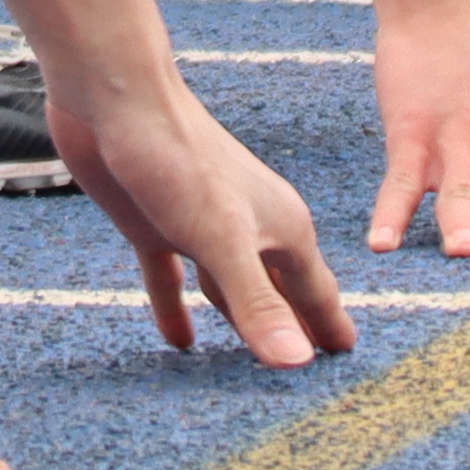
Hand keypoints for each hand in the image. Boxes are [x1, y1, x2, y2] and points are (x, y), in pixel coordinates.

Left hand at [59, 78, 359, 366]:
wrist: (119, 98)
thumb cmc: (180, 158)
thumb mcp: (222, 240)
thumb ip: (258, 303)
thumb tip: (297, 362)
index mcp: (281, 229)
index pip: (316, 294)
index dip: (331, 330)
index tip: (349, 364)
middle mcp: (248, 230)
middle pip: (279, 293)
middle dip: (294, 330)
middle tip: (313, 371)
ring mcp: (201, 228)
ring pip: (228, 289)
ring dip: (241, 324)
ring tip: (253, 365)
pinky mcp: (156, 226)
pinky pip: (174, 279)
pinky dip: (177, 310)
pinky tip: (181, 342)